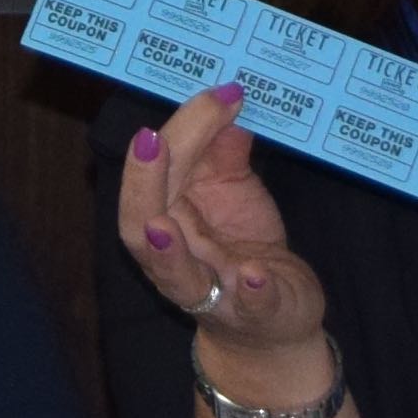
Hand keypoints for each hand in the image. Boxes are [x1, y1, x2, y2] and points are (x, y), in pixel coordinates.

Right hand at [122, 86, 330, 376]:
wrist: (275, 324)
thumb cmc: (245, 253)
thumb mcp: (234, 192)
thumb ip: (224, 152)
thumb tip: (227, 100)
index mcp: (169, 220)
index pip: (158, 174)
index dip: (181, 131)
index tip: (217, 93)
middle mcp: (178, 261)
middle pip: (142, 225)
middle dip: (143, 184)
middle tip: (151, 142)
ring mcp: (213, 294)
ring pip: (175, 278)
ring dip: (166, 252)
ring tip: (162, 224)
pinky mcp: (258, 317)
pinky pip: (249, 308)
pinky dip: (251, 292)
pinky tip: (254, 274)